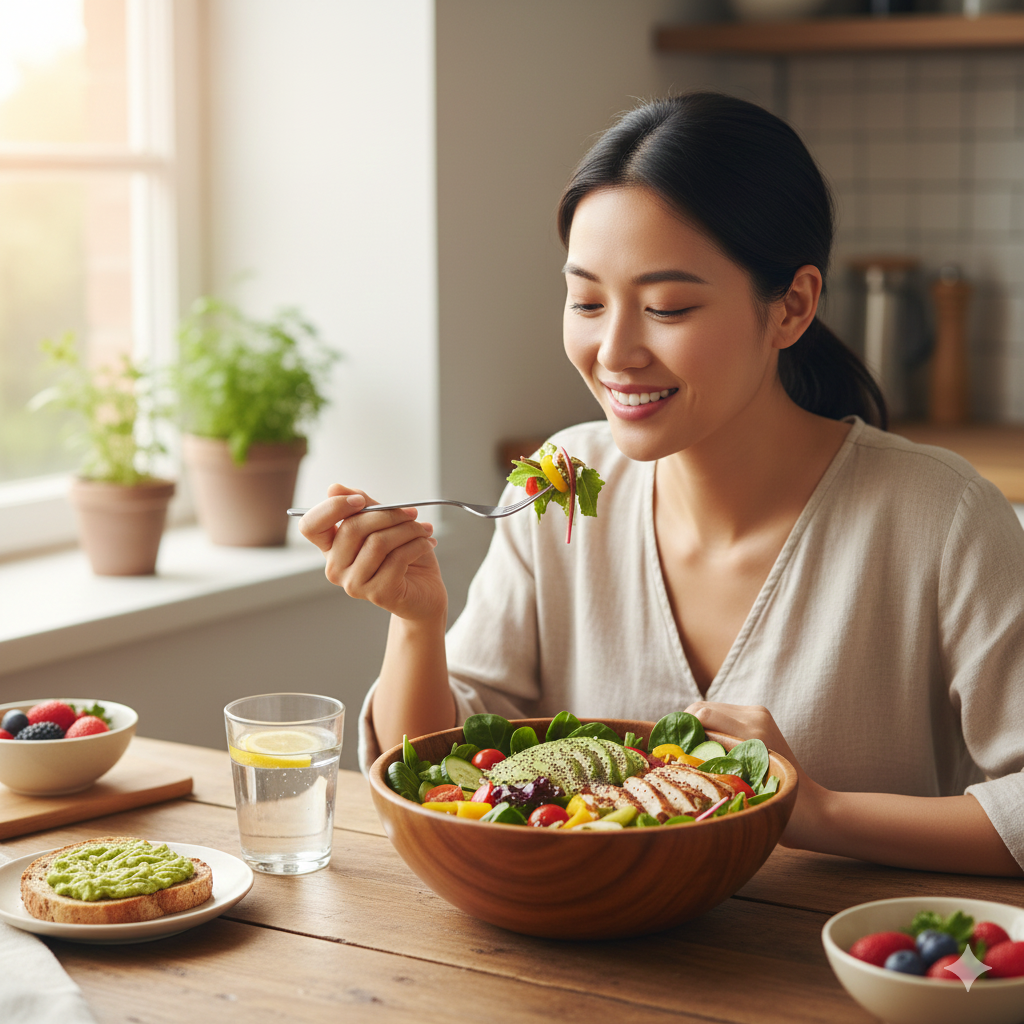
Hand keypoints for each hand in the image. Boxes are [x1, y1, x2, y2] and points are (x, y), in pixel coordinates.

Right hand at [299, 484, 447, 622]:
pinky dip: (417, 545)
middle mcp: (336, 568)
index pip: (311, 525)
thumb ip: (364, 506)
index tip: (361, 500)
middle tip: (411, 514)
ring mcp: (354, 584)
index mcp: (332, 548)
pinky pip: (397, 559)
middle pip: (352, 528)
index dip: (332, 507)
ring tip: (423, 530)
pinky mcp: (378, 593)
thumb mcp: (385, 524)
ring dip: (408, 530)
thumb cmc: (404, 557)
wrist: (426, 592)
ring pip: (378, 542)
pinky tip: (427, 544)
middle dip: (388, 515)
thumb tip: (334, 488)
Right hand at [684, 700, 829, 849]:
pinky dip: (710, 729)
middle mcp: (754, 715)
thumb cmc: (776, 805)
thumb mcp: (737, 786)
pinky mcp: (759, 719)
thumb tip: (677, 750)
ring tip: (689, 753)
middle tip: (674, 752)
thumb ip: (710, 759)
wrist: (811, 810)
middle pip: (701, 708)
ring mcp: (758, 715)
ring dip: (697, 728)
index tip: (668, 750)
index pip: (700, 714)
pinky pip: (722, 716)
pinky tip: (707, 750)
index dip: (680, 730)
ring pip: (710, 710)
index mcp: (750, 729)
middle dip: (685, 728)